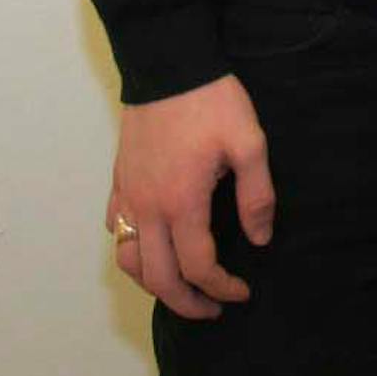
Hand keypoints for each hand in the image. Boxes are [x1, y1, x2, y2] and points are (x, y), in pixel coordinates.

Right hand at [108, 74, 273, 318]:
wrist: (168, 66)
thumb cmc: (211, 101)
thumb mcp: (249, 142)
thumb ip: (256, 195)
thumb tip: (259, 238)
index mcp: (181, 204)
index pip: (198, 267)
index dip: (221, 288)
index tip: (242, 292)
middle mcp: (147, 208)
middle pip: (158, 278)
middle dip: (186, 303)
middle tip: (212, 309)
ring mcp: (128, 196)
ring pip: (128, 261)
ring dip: (153, 283)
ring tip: (181, 289)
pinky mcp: (119, 181)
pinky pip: (116, 231)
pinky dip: (131, 251)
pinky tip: (151, 247)